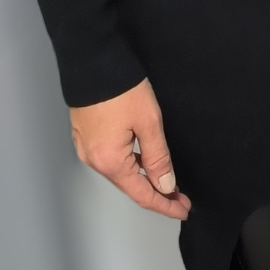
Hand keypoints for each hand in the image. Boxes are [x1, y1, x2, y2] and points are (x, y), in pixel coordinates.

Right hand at [70, 77, 191, 220]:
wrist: (91, 60)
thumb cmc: (120, 89)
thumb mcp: (149, 123)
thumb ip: (158, 158)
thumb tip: (165, 185)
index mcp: (110, 161)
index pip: (142, 194)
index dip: (165, 205)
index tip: (183, 209)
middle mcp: (94, 160)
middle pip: (129, 186)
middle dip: (156, 194)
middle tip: (181, 198)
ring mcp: (86, 148)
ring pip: (120, 173)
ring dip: (144, 180)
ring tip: (167, 183)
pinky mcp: (85, 136)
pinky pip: (111, 160)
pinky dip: (130, 166)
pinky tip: (145, 162)